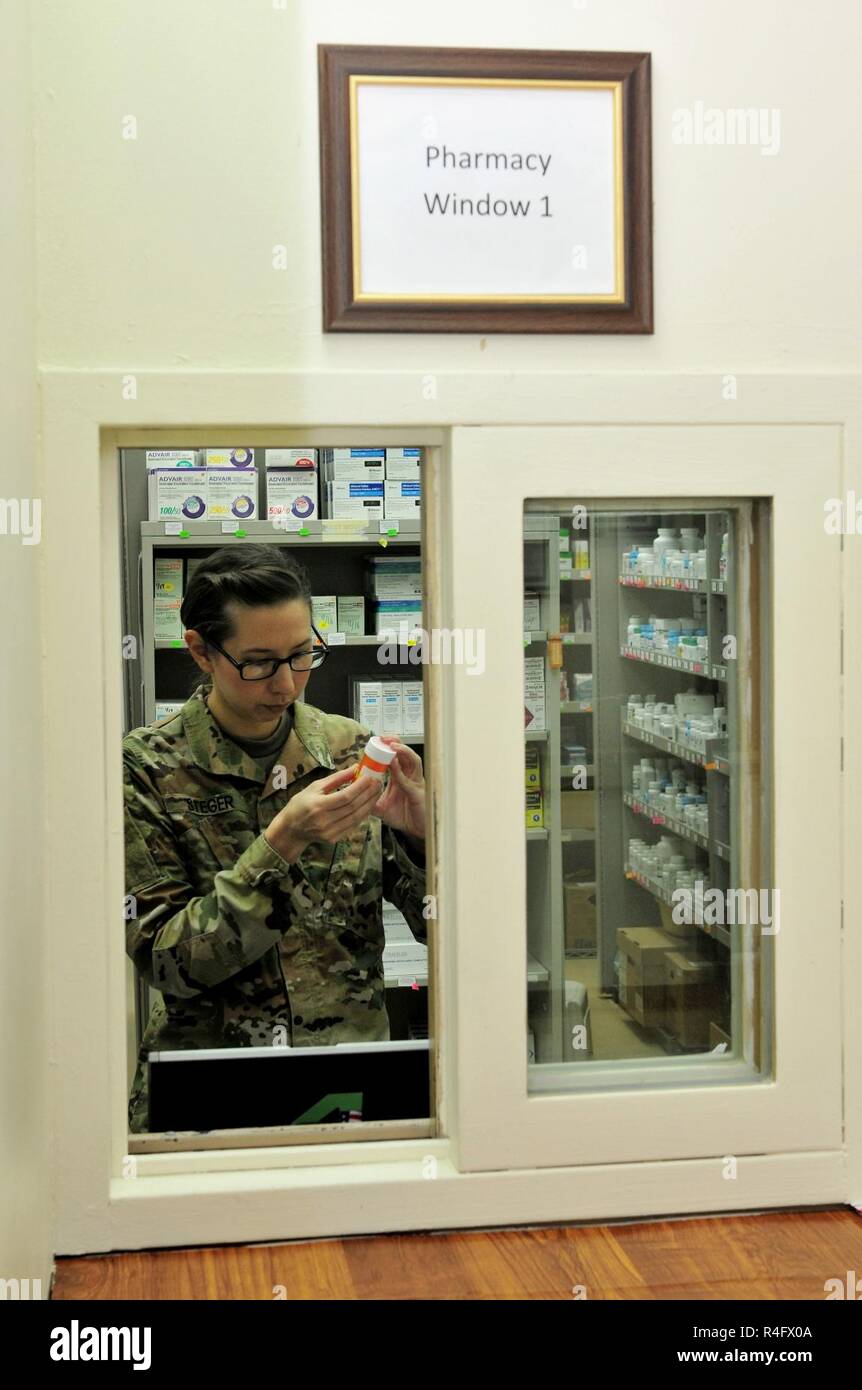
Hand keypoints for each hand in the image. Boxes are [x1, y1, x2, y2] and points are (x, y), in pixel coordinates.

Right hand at [264, 764, 383, 861]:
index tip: (370, 778)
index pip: (345, 796)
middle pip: (353, 807)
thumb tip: (355, 768)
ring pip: (356, 817)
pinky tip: (368, 805)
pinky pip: (353, 825)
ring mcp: (330, 832)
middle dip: (368, 794)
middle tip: (378, 783)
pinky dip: (362, 815)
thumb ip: (336, 778)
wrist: (291, 830)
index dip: (360, 787)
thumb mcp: (314, 787)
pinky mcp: (334, 839)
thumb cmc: (300, 805)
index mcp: (318, 805)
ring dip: (369, 805)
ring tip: (376, 793)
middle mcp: (325, 820)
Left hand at [372, 737, 425, 842]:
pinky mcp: (418, 793)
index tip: (375, 741)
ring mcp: (416, 783)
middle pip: (406, 754)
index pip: (395, 758)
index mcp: (401, 777)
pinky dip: (400, 772)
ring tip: (392, 745)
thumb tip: (354, 795)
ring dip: (403, 751)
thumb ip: (369, 800)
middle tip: (383, 737)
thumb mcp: (381, 807)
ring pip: (413, 761)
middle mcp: (410, 777)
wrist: (416, 830)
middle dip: (395, 743)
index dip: (387, 748)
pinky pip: (409, 781)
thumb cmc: (403, 816)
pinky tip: (393, 764)